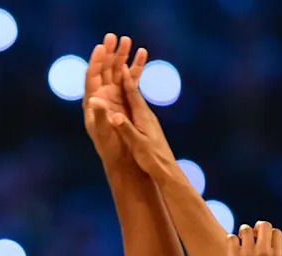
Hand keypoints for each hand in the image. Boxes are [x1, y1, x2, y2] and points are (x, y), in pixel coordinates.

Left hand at [84, 34, 138, 164]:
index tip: (101, 47)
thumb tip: (94, 99)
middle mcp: (102, 99)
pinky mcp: (126, 102)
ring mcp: (114, 99)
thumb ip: (99, 115)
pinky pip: (130, 81)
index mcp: (93, 104)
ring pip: (117, 73)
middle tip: (115, 37)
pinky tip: (142, 55)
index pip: (92, 78)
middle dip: (109, 54)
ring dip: (122, 57)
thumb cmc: (111, 149)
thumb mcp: (104, 132)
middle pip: (104, 71)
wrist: (123, 161)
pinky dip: (135, 68)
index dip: (96, 62)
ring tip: (129, 41)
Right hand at [103, 52, 179, 180]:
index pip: (132, 93)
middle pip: (135, 92)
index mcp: (143, 117)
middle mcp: (147, 115)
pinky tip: (132, 100)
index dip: (125, 78)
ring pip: (137, 99)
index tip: (120, 63)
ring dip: (130, 86)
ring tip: (125, 74)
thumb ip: (125, 128)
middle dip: (128, 76)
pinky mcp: (149, 127)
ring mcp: (149, 121)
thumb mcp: (136, 144)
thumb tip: (114, 116)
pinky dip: (132, 100)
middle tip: (121, 60)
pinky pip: (138, 108)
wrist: (167, 170)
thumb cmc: (151, 158)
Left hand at [224, 221, 281, 255]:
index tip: (263, 241)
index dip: (269, 234)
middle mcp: (264, 253)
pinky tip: (231, 247)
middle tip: (252, 235)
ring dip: (243, 232)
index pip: (276, 233)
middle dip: (257, 227)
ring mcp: (249, 254)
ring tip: (240, 241)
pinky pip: (232, 237)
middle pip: (264, 225)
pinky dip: (231, 239)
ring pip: (246, 228)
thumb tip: (273, 252)